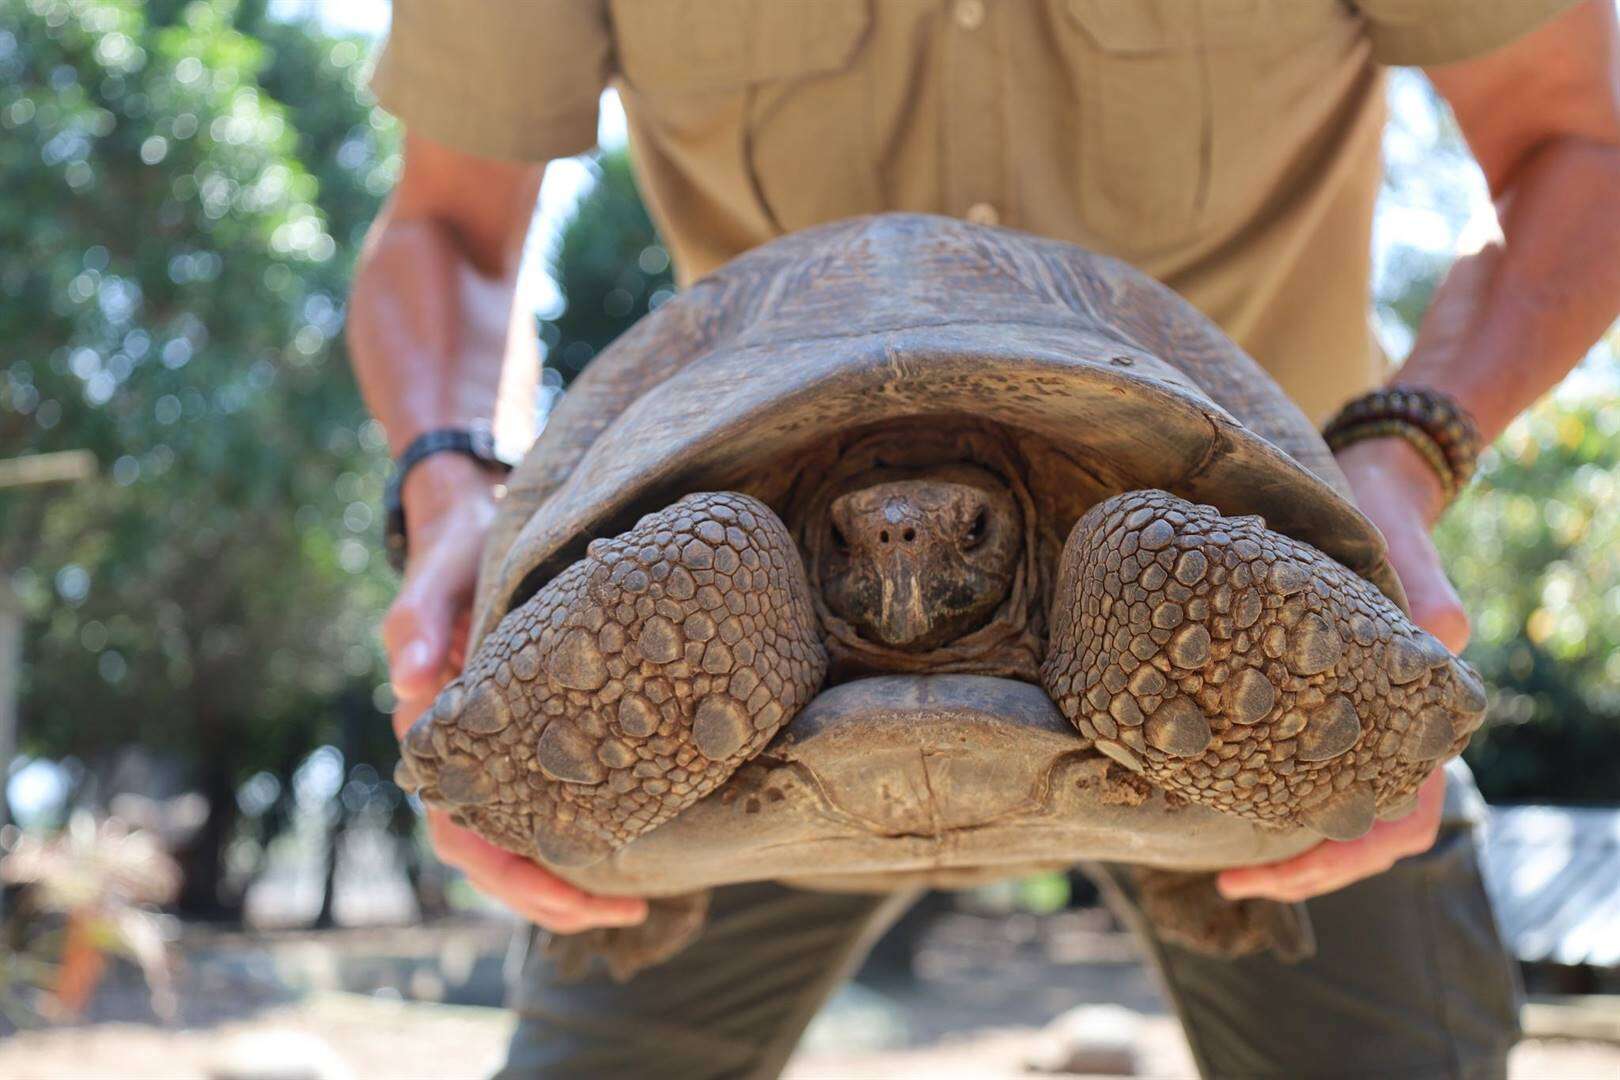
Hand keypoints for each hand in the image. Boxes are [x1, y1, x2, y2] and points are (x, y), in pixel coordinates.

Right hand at [383, 453, 646, 930]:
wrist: (473, 520)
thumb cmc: (455, 553)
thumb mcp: (437, 576)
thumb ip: (418, 619)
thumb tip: (408, 678)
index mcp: (435, 737)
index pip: (464, 832)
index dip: (517, 875)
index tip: (578, 897)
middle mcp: (467, 753)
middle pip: (499, 853)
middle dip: (557, 894)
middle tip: (628, 913)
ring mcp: (501, 745)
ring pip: (527, 833)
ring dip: (574, 873)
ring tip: (641, 899)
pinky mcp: (536, 726)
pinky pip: (554, 791)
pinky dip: (589, 823)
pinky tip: (640, 834)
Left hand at [1217, 437, 1465, 902]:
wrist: (1374, 483)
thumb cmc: (1385, 512)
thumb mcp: (1398, 538)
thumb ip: (1422, 580)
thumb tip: (1443, 626)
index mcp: (1420, 709)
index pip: (1408, 815)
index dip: (1347, 853)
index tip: (1275, 871)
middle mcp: (1389, 724)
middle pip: (1366, 834)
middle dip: (1304, 868)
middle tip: (1232, 885)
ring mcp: (1353, 716)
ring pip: (1333, 809)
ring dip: (1286, 844)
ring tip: (1220, 868)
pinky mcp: (1313, 698)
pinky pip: (1300, 766)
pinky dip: (1264, 792)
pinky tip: (1211, 797)